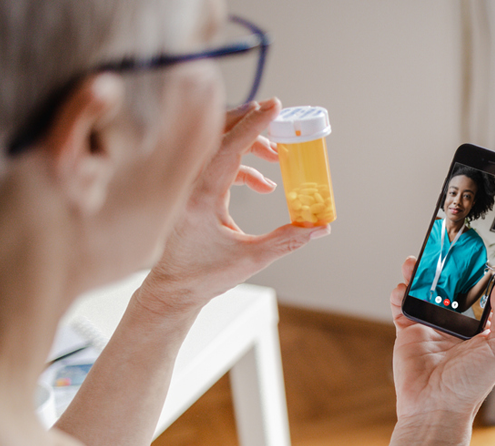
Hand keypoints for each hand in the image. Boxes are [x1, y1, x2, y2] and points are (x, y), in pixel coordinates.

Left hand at [138, 98, 329, 314]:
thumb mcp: (251, 258)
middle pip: (217, 134)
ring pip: (216, 146)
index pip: (228, 147)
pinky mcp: (191, 191)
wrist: (174, 289)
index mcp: (201, 197)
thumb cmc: (204, 276)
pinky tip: (263, 184)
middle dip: (249, 124)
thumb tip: (320, 228)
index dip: (254, 124)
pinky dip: (241, 166)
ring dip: (248, 147)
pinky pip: (216, 164)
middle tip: (277, 123)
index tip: (275, 106)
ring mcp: (188, 186)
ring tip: (276, 158)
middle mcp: (190, 186)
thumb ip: (288, 240)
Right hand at [390, 256, 494, 427]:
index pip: (481, 290)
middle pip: (449, 285)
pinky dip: (400, 293)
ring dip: (419, 274)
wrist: (435, 409)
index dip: (480, 269)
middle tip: (442, 245)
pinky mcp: (407, 333)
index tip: (478, 245)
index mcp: (481, 326)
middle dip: (445, 265)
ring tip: (417, 260)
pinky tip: (403, 287)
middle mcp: (455, 324)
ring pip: (424, 291)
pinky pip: (401, 306)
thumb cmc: (472, 384)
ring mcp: (430, 327)